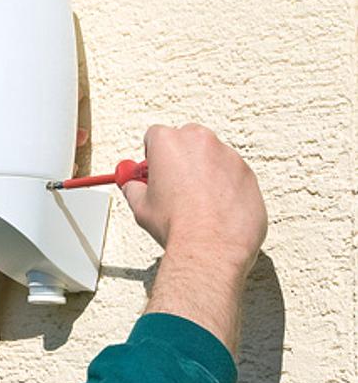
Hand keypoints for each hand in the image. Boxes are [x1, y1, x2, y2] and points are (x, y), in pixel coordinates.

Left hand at [0, 92, 89, 239]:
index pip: (7, 112)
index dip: (24, 93)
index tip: (34, 81)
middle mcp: (9, 158)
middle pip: (37, 128)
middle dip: (56, 114)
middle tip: (69, 102)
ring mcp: (24, 174)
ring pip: (51, 149)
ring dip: (67, 139)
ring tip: (76, 135)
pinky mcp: (36, 192)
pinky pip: (56, 174)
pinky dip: (68, 165)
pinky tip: (75, 162)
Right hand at [121, 124, 267, 273]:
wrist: (210, 246)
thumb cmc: (176, 224)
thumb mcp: (141, 207)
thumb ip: (135, 189)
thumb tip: (134, 188)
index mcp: (170, 143)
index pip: (155, 135)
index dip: (152, 155)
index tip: (152, 170)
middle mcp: (201, 142)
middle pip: (187, 140)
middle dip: (180, 158)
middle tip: (173, 185)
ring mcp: (229, 156)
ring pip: (212, 158)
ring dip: (204, 174)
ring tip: (196, 205)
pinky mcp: (248, 174)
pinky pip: (232, 176)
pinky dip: (224, 188)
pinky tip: (214, 211)